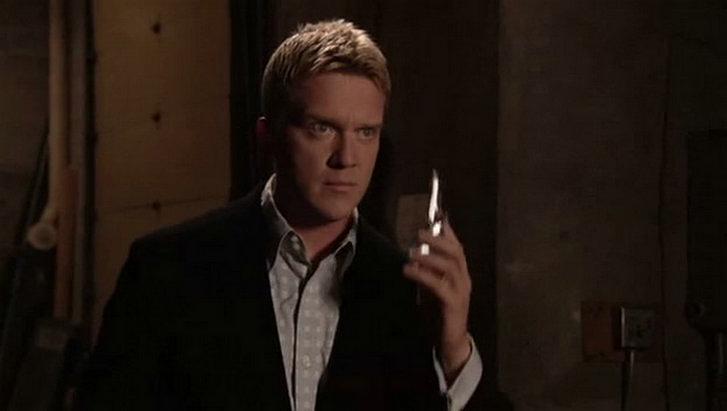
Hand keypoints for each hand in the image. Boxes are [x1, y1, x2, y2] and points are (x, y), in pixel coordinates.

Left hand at [403, 222, 471, 382]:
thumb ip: (430, 272)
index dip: (448, 233)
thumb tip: (417, 253)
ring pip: (450, 267)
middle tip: (419, 233)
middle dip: (438, 240)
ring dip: (429, 256)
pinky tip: (410, 271)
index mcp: (461, 275)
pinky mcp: (454, 305)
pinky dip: (424, 276)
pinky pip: (440, 286)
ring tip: (411, 253)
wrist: (452, 342)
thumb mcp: (435, 288)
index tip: (437, 219)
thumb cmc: (442, 314)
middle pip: (456, 253)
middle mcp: (464, 280)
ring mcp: (461, 292)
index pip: (458, 248)